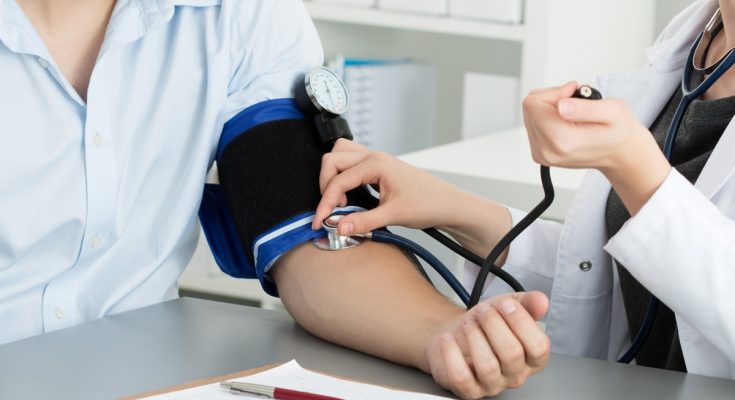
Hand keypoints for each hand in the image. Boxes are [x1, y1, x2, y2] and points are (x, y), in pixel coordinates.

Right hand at [312, 139, 464, 234]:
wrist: (448, 204)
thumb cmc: (428, 204)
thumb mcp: (394, 215)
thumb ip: (364, 221)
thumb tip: (339, 227)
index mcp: (376, 164)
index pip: (338, 180)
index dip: (326, 203)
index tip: (320, 221)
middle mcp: (374, 157)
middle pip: (332, 159)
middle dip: (325, 184)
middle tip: (331, 209)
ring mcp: (376, 160)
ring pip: (340, 155)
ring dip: (332, 175)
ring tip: (340, 200)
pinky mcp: (378, 167)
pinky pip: (351, 162)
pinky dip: (343, 176)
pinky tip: (351, 197)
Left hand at [424, 292, 549, 398]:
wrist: (456, 336)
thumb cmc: (485, 325)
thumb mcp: (508, 307)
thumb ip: (527, 303)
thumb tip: (541, 301)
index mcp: (532, 358)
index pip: (539, 347)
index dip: (521, 321)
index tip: (506, 304)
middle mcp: (515, 375)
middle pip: (512, 354)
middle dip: (494, 324)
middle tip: (483, 311)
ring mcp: (491, 385)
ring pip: (487, 366)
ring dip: (474, 336)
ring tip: (467, 323)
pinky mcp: (467, 389)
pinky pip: (460, 376)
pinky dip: (451, 353)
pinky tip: (448, 338)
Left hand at [522, 82, 670, 214]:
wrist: (618, 152)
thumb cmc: (618, 131)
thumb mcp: (613, 111)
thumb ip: (585, 108)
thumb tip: (560, 106)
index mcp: (562, 141)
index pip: (534, 103)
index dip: (554, 92)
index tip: (573, 94)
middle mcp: (547, 151)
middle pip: (530, 107)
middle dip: (552, 97)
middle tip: (575, 102)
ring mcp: (541, 154)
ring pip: (530, 114)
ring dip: (550, 106)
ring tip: (574, 112)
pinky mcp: (539, 153)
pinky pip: (533, 124)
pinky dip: (548, 117)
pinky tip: (567, 121)